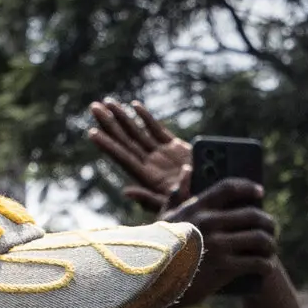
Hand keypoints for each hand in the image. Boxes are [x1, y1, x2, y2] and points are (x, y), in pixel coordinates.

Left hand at [89, 98, 191, 212]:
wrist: (215, 196)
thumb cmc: (195, 204)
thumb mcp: (172, 205)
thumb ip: (149, 198)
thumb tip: (126, 192)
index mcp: (148, 177)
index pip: (124, 157)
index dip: (108, 145)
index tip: (92, 132)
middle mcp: (150, 164)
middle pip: (125, 141)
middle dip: (109, 123)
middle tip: (94, 107)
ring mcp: (161, 155)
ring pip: (137, 132)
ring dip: (123, 117)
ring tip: (108, 102)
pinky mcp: (174, 148)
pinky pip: (156, 130)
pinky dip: (146, 118)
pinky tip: (134, 106)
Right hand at [166, 177, 276, 302]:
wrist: (152, 282)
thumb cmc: (158, 248)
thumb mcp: (165, 217)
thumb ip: (177, 193)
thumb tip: (187, 170)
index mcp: (197, 207)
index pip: (229, 188)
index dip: (248, 187)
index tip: (259, 191)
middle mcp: (210, 223)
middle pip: (253, 214)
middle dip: (267, 221)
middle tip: (271, 227)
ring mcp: (218, 245)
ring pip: (259, 238)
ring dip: (270, 244)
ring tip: (270, 248)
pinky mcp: (224, 267)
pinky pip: (256, 262)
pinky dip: (266, 265)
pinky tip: (267, 267)